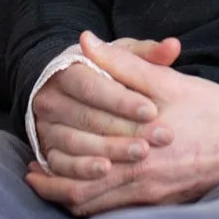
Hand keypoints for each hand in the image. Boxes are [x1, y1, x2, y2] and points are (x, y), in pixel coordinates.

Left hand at [27, 31, 218, 216]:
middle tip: (34, 180)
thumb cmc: (211, 109)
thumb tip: (85, 42)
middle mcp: (144, 179)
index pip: (81, 171)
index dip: (51, 171)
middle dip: (55, 190)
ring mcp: (156, 196)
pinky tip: (96, 193)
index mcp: (138, 149)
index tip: (31, 164)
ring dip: (76, 199)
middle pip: (85, 197)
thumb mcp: (167, 81)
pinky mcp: (169, 205)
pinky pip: (124, 214)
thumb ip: (122, 63)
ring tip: (56, 188)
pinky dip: (103, 206)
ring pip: (103, 210)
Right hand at [31, 36, 180, 179]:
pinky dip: (82, 170)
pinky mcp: (48, 151)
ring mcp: (46, 127)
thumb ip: (149, 54)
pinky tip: (107, 172)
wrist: (76, 96)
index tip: (152, 111)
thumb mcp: (125, 58)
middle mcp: (51, 99)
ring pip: (74, 142)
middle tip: (158, 137)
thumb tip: (173, 46)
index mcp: (67, 71)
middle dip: (124, 129)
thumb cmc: (108, 75)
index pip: (91, 87)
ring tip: (140, 154)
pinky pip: (61, 164)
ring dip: (108, 150)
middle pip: (85, 117)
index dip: (122, 101)